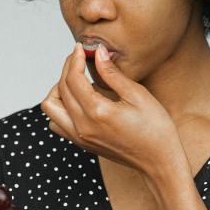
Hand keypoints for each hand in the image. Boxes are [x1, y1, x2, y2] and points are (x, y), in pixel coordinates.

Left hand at [40, 42, 187, 181]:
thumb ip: (113, 73)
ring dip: (58, 90)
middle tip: (79, 57)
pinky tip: (77, 100)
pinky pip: (57, 123)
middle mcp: (82, 126)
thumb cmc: (155, 129)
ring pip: (50, 108)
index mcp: (97, 112)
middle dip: (67, 69)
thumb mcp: (138, 95)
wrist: (159, 162)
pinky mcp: (81, 143)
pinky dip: (60, 108)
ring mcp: (79, 137)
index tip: (81, 47)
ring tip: (76, 80)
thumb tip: (98, 53)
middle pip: (60, 89)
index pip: (73, 79)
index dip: (74, 59)